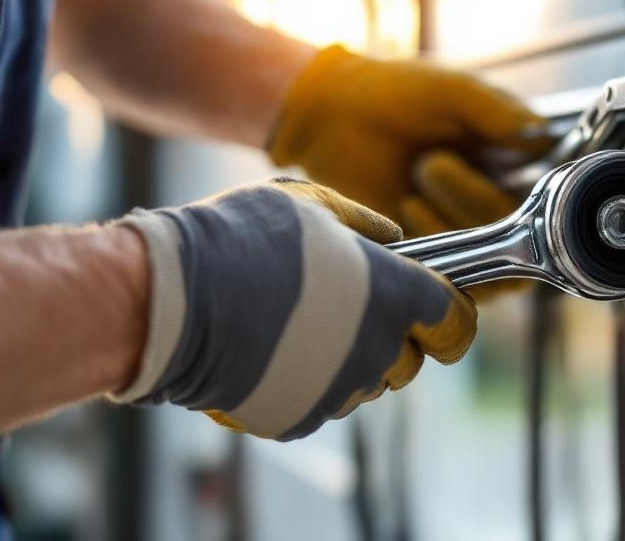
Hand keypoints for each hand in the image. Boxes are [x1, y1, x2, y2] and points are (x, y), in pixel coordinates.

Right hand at [111, 178, 475, 439]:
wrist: (168, 301)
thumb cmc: (240, 239)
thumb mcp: (309, 204)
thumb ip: (363, 224)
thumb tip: (390, 240)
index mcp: (391, 296)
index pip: (456, 324)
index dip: (450, 317)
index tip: (434, 309)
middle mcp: (375, 351)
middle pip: (409, 360)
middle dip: (391, 338)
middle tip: (347, 307)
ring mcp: (336, 392)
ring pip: (364, 382)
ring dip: (347, 359)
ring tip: (298, 324)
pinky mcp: (297, 420)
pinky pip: (320, 403)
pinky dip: (304, 383)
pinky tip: (270, 350)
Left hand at [267, 47, 549, 298]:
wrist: (335, 116)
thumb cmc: (397, 95)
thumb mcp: (456, 92)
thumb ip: (500, 112)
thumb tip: (541, 136)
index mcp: (514, 160)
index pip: (551, 195)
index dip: (539, 196)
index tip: (503, 173)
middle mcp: (498, 199)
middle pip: (522, 232)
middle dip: (475, 198)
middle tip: (434, 161)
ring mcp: (467, 230)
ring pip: (492, 256)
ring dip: (453, 220)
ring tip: (417, 176)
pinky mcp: (435, 254)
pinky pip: (455, 272)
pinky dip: (433, 238)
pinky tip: (405, 204)